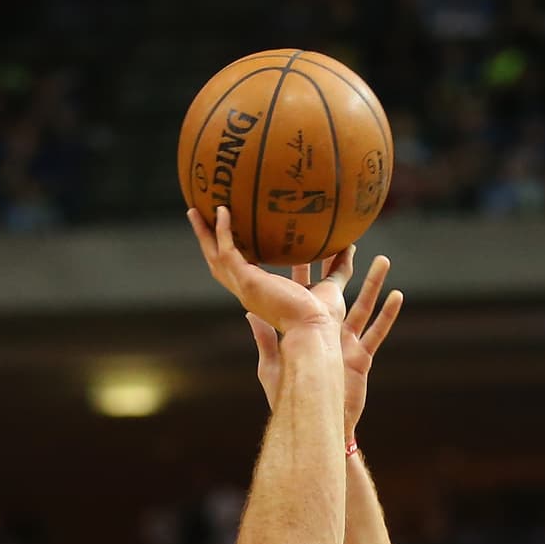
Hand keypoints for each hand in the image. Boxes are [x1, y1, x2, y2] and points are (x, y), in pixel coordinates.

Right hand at [188, 206, 348, 333]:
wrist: (314, 333)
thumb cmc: (324, 321)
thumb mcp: (333, 287)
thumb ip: (338, 267)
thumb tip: (349, 245)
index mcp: (263, 295)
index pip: (243, 272)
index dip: (235, 255)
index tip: (232, 237)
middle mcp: (249, 293)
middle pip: (221, 265)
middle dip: (210, 243)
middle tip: (201, 219)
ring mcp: (244, 288)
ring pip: (215, 259)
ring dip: (204, 235)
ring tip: (195, 211)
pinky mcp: (246, 282)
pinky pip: (227, 252)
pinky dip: (222, 232)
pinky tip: (222, 211)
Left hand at [248, 253, 403, 437]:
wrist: (312, 422)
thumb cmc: (290, 399)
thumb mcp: (272, 365)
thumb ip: (266, 338)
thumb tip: (249, 313)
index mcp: (308, 331)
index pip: (305, 294)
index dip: (304, 272)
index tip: (303, 246)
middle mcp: (329, 333)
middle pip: (338, 292)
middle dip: (342, 267)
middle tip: (346, 240)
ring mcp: (348, 344)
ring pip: (363, 306)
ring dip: (372, 283)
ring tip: (382, 259)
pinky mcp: (362, 358)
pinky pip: (377, 333)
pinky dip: (388, 315)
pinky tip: (398, 295)